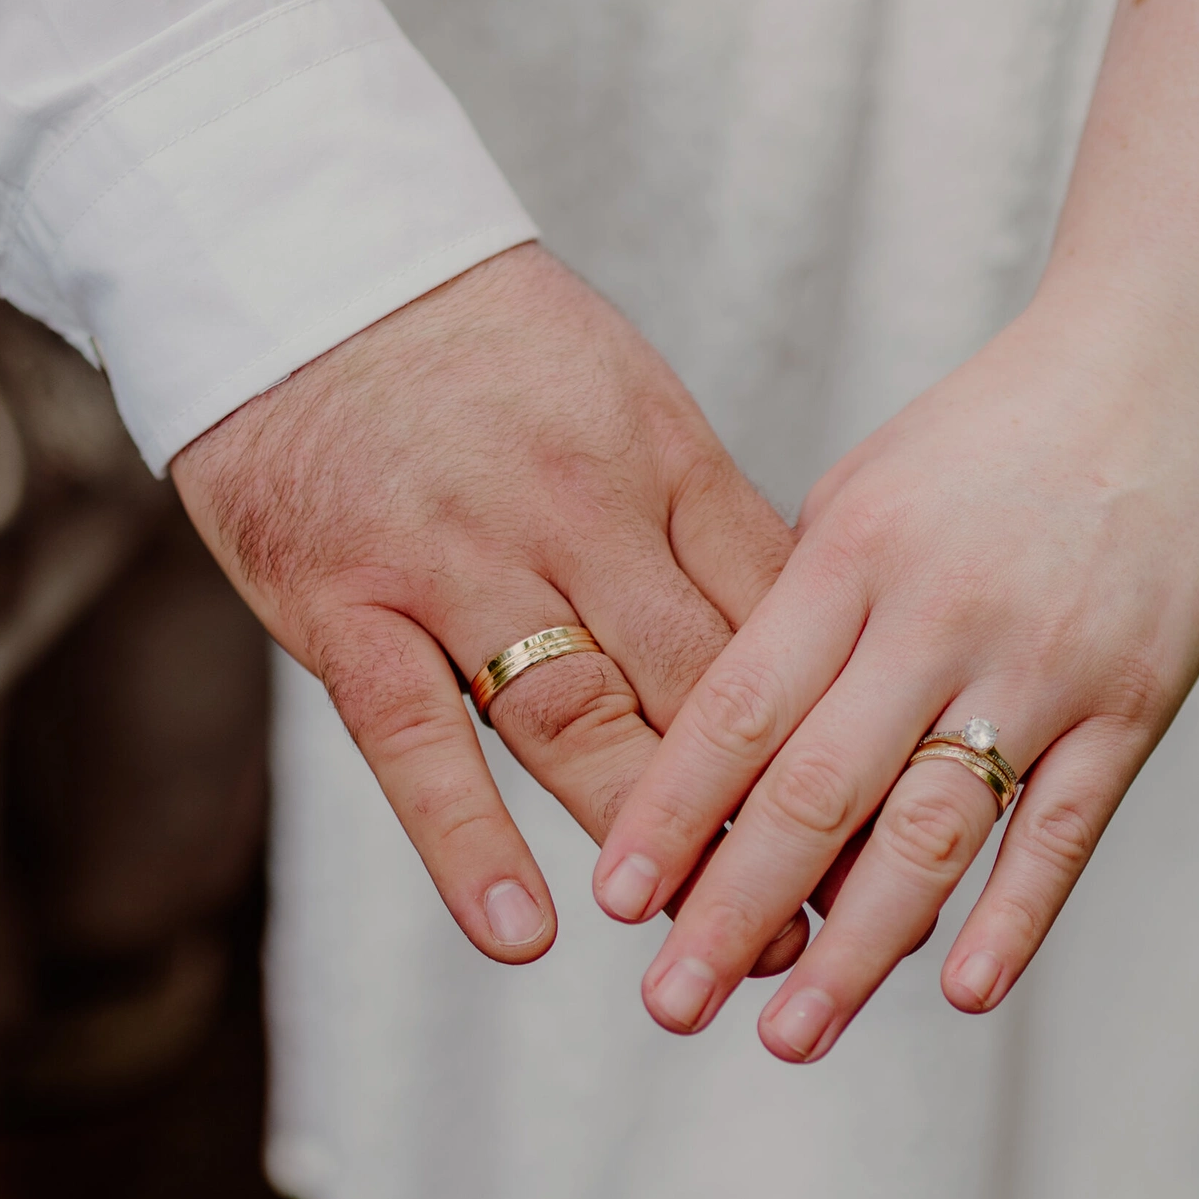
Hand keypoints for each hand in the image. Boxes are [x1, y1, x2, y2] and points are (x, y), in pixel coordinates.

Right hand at [173, 242, 800, 967]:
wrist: (293, 245)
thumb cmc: (475, 342)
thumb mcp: (620, 399)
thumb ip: (699, 526)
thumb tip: (809, 647)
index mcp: (660, 458)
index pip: (779, 621)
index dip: (845, 735)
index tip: (905, 827)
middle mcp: (575, 511)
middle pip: (702, 689)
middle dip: (783, 820)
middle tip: (850, 931)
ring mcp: (457, 561)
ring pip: (580, 720)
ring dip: (660, 849)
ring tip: (722, 954)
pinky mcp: (347, 604)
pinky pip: (416, 739)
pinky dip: (468, 839)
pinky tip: (523, 931)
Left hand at [586, 276, 1198, 1057]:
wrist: (1171, 357)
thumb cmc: (992, 438)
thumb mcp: (865, 492)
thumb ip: (796, 613)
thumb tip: (720, 750)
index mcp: (854, 554)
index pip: (738, 712)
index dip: (672, 815)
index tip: (619, 905)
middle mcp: (940, 614)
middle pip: (817, 793)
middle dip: (734, 912)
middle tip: (670, 1007)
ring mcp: (1044, 664)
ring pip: (931, 834)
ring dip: (854, 950)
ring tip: (790, 1037)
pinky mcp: (1134, 702)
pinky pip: (1062, 829)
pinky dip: (1013, 918)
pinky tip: (958, 992)